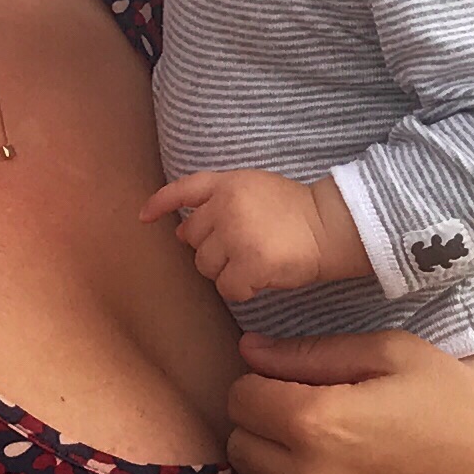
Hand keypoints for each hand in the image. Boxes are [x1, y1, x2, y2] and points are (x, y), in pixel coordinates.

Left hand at [140, 166, 365, 303]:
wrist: (329, 226)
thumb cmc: (297, 211)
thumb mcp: (255, 187)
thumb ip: (219, 201)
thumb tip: (180, 230)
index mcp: (228, 183)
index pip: (184, 189)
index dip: (161, 203)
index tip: (143, 216)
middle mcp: (226, 206)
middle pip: (192, 238)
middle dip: (211, 249)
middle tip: (241, 249)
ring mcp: (236, 235)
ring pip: (206, 266)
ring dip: (226, 271)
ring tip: (255, 261)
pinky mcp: (249, 263)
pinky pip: (227, 288)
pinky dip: (242, 290)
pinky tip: (261, 278)